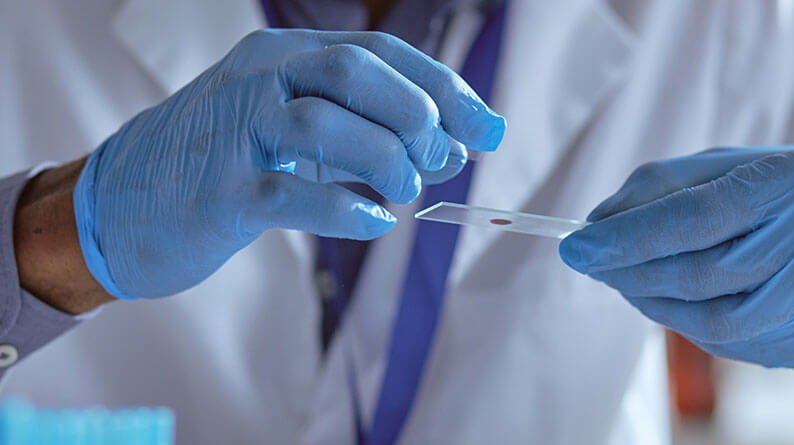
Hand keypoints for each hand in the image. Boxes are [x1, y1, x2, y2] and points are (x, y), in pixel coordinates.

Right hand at [74, 30, 505, 299]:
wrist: (118, 203)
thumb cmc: (224, 164)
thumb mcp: (296, 134)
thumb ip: (369, 135)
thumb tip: (455, 151)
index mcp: (283, 57)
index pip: (380, 52)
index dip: (444, 88)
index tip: (489, 128)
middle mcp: (259, 80)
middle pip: (356, 72)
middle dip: (417, 116)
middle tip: (438, 162)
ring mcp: (234, 134)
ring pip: (323, 125)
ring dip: (385, 160)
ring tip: (404, 192)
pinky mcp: (217, 194)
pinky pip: (289, 194)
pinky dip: (343, 209)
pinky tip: (374, 221)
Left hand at [559, 147, 793, 369]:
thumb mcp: (737, 165)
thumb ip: (664, 187)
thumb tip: (597, 225)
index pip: (698, 217)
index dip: (629, 237)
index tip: (576, 245)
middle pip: (699, 275)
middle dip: (629, 272)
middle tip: (592, 261)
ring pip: (711, 323)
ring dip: (653, 302)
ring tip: (629, 280)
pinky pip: (734, 346)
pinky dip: (690, 323)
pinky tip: (677, 301)